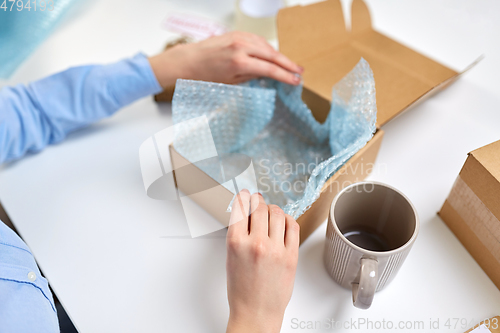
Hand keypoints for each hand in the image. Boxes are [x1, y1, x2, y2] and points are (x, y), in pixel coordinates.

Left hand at [148, 31, 302, 87]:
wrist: (190, 61)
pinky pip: (258, 40)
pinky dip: (267, 48)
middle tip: (300, 71)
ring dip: (280, 55)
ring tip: (290, 65)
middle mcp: (241, 47)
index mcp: (239, 62)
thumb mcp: (231, 82)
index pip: (269, 69)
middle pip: (272, 54)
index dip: (285, 76)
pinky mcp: (237, 33)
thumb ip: (252, 76)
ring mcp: (239, 37)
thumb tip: (269, 74)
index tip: (295, 81)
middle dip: (288, 64)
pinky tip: (274, 55)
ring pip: (266, 45)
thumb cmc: (207, 76)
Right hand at [226, 190, 299, 332]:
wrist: (255, 312)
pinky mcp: (291, 256)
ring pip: (277, 214)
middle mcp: (255, 243)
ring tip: (270, 211)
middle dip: (258, 201)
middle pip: (260, 208)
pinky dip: (288, 219)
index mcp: (236, 243)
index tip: (245, 194)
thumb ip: (239, 234)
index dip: (243, 197)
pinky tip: (284, 221)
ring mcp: (275, 249)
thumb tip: (247, 213)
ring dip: (273, 208)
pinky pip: (293, 227)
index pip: (240, 208)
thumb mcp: (231, 257)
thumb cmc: (241, 289)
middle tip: (258, 200)